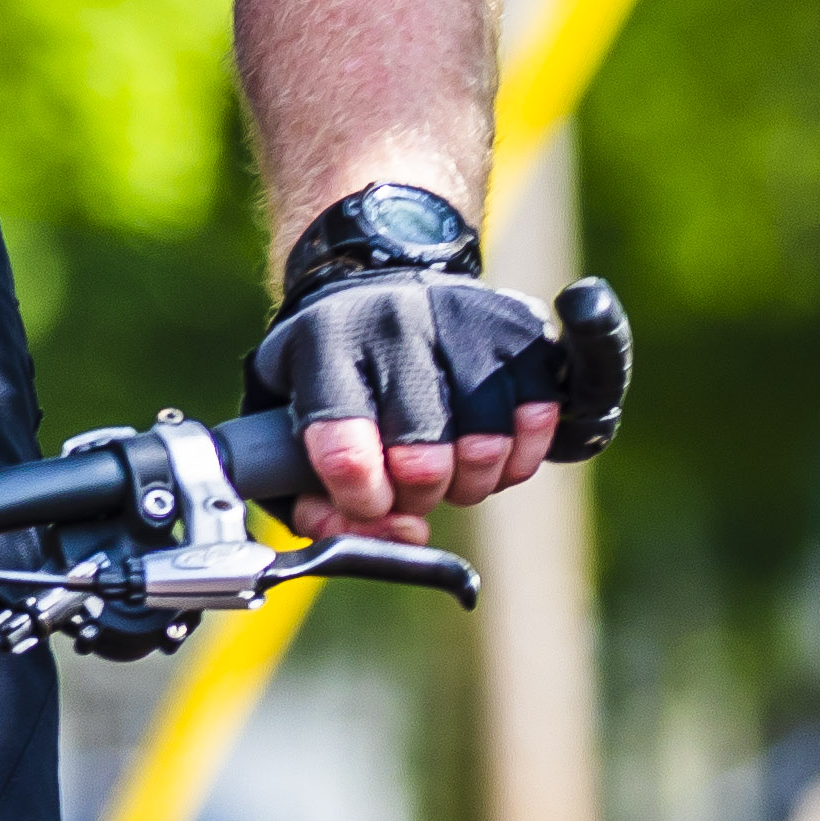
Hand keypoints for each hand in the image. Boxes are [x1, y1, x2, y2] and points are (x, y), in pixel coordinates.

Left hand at [247, 267, 627, 528]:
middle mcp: (393, 321)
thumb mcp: (283, 431)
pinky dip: (517, 458)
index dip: (364, 502)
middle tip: (408, 485)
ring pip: (485, 448)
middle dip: (417, 496)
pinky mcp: (519, 324)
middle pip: (422, 461)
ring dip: (469, 484)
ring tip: (449, 469)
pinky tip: (492, 453)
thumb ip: (313, 506)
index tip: (370, 502)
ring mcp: (462, 317)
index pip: (344, 453)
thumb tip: (398, 534)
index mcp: (323, 345)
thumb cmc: (328, 378)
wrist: (377, 286)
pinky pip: (536, 420)